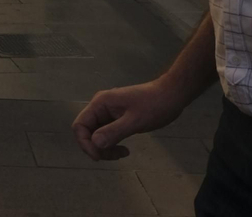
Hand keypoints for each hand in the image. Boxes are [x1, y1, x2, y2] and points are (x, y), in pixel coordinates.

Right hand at [72, 78, 191, 160]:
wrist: (171, 96)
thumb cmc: (154, 105)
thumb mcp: (135, 121)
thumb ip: (114, 132)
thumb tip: (95, 144)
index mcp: (100, 103)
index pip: (80, 125)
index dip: (85, 143)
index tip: (98, 156)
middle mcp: (101, 107)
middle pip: (87, 132)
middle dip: (97, 147)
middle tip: (115, 156)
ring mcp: (109, 113)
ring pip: (97, 135)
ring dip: (105, 148)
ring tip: (122, 154)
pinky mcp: (117, 118)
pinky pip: (107, 134)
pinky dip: (112, 144)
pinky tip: (124, 150)